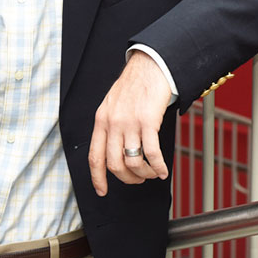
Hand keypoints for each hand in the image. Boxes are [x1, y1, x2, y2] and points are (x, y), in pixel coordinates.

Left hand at [89, 51, 171, 195]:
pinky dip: (158, 166)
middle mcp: (112, 124)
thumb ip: (110, 126)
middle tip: (138, 180)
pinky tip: (163, 170)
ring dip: (144, 173)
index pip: (95, 157)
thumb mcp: (113, 105)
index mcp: (101, 121)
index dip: (97, 178)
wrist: (151, 65)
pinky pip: (152, 153)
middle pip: (115, 165)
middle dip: (128, 179)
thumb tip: (116, 150)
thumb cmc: (135, 85)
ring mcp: (130, 123)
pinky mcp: (148, 121)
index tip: (102, 191)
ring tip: (152, 173)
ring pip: (133, 162)